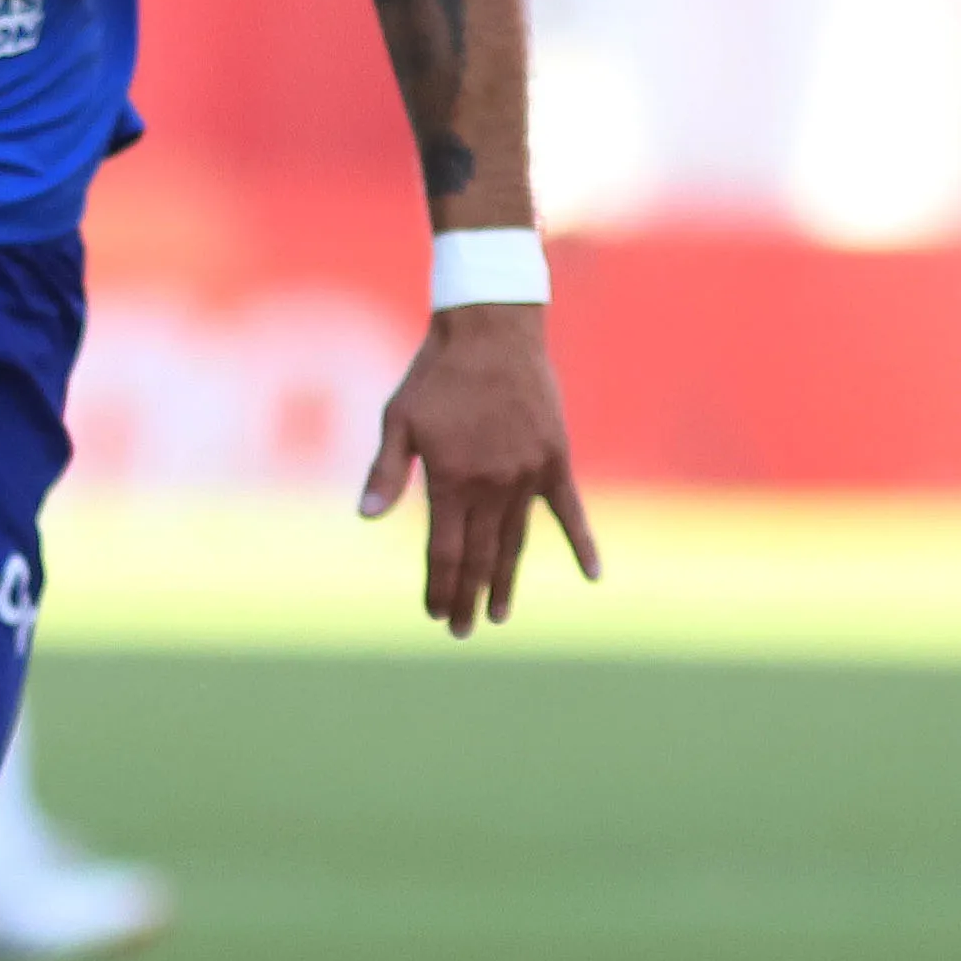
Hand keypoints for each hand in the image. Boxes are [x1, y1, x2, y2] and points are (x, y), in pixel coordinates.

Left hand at [358, 300, 598, 637]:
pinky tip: (593, 576)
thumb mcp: (399, 418)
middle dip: (468, 598)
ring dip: (507, 582)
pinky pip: (571, 512)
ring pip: (516, 543)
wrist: (493, 330)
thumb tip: (367, 517)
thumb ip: (386, 471)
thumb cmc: (437, 374)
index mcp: (451, 480)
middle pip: (480, 558)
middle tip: (462, 631)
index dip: (440, 587)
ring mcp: (528, 476)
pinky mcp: (555, 461)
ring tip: (499, 616)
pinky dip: (583, 545)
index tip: (434, 614)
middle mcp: (492, 486)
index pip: (445, 552)